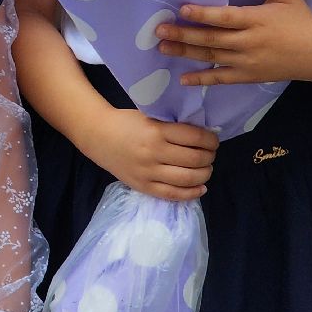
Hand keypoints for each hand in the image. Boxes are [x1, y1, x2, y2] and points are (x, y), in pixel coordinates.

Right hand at [82, 107, 216, 201]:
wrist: (98, 136)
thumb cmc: (126, 122)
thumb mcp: (150, 116)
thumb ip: (173, 126)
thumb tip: (203, 136)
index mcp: (156, 131)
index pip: (195, 137)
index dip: (210, 139)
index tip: (213, 140)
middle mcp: (154, 153)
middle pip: (195, 159)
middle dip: (210, 156)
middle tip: (210, 153)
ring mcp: (148, 172)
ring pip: (188, 178)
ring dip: (205, 174)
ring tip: (206, 168)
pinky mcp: (143, 186)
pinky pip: (173, 194)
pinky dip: (192, 193)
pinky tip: (201, 187)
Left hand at [157, 0, 311, 85]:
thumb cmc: (302, 22)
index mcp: (257, 20)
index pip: (225, 17)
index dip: (203, 14)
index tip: (182, 9)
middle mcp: (249, 42)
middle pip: (212, 39)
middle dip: (184, 35)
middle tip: (159, 31)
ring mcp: (248, 61)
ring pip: (213, 57)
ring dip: (186, 54)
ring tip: (163, 48)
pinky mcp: (250, 76)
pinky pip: (223, 78)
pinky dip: (203, 79)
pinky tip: (184, 79)